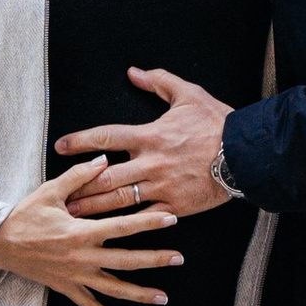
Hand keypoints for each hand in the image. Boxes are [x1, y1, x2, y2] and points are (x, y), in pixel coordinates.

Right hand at [0, 160, 181, 305]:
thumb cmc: (25, 214)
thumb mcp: (50, 191)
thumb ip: (79, 176)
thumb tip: (104, 160)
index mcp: (81, 232)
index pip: (123, 227)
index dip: (149, 222)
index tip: (172, 218)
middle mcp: (82, 257)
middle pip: (126, 260)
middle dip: (155, 260)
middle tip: (179, 259)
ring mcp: (75, 275)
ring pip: (113, 287)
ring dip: (139, 293)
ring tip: (163, 297)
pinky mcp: (65, 287)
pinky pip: (87, 304)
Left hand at [56, 68, 233, 215]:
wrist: (247, 153)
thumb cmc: (217, 123)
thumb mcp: (188, 94)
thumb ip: (159, 82)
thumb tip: (134, 72)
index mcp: (149, 135)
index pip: (106, 137)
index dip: (80, 141)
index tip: (60, 146)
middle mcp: (150, 163)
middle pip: (105, 177)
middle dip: (79, 187)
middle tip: (59, 196)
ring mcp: (161, 186)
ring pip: (119, 201)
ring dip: (94, 209)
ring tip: (73, 217)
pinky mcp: (174, 204)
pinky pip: (146, 218)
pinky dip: (128, 226)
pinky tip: (111, 233)